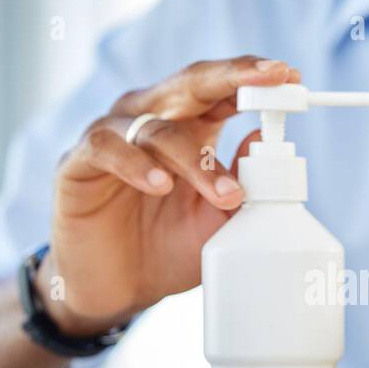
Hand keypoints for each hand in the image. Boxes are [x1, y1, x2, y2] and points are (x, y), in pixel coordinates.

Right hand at [42, 56, 301, 336]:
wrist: (118, 291)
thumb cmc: (168, 248)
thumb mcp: (218, 220)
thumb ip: (241, 181)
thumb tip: (264, 139)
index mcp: (189, 126)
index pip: (223, 89)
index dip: (254, 78)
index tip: (291, 77)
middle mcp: (150, 120)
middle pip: (191, 84)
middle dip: (233, 78)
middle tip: (270, 81)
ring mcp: (112, 136)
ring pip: (157, 127)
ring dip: (195, 158)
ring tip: (225, 195)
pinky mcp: (77, 163)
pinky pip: (106, 148)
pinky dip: (136, 164)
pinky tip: (159, 184)